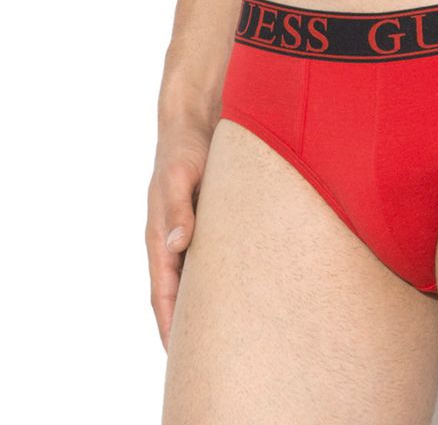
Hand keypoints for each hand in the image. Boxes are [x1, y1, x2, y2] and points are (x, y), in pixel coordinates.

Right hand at [145, 122, 211, 350]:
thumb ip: (180, 210)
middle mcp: (172, 239)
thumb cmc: (186, 149)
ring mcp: (187, 232)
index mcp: (160, 233)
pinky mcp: (204, 223)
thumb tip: (176, 244)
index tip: (176, 351)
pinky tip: (233, 293)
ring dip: (200, 305)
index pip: (162, 289)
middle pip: (176, 292)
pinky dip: (214, 282)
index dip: (168, 321)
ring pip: (192, 279)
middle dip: (185, 324)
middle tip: (202, 356)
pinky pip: (207, 260)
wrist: (193, 124)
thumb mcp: (182, 176)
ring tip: (220, 334)